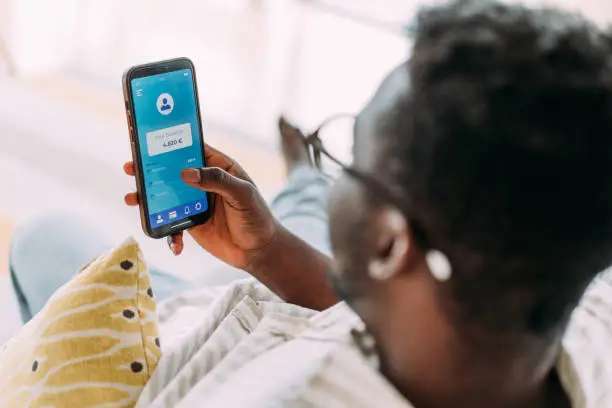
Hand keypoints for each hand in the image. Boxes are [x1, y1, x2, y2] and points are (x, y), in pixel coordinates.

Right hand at [124, 144, 277, 268]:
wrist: (259, 250)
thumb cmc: (257, 216)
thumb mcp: (242, 194)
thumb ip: (217, 180)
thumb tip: (186, 173)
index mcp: (217, 166)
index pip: (191, 148)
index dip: (171, 142)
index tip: (149, 139)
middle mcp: (203, 182)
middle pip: (171, 171)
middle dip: (149, 169)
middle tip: (131, 168)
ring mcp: (194, 202)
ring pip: (165, 196)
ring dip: (147, 198)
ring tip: (133, 200)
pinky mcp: (191, 223)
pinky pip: (172, 224)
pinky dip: (168, 233)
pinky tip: (174, 244)